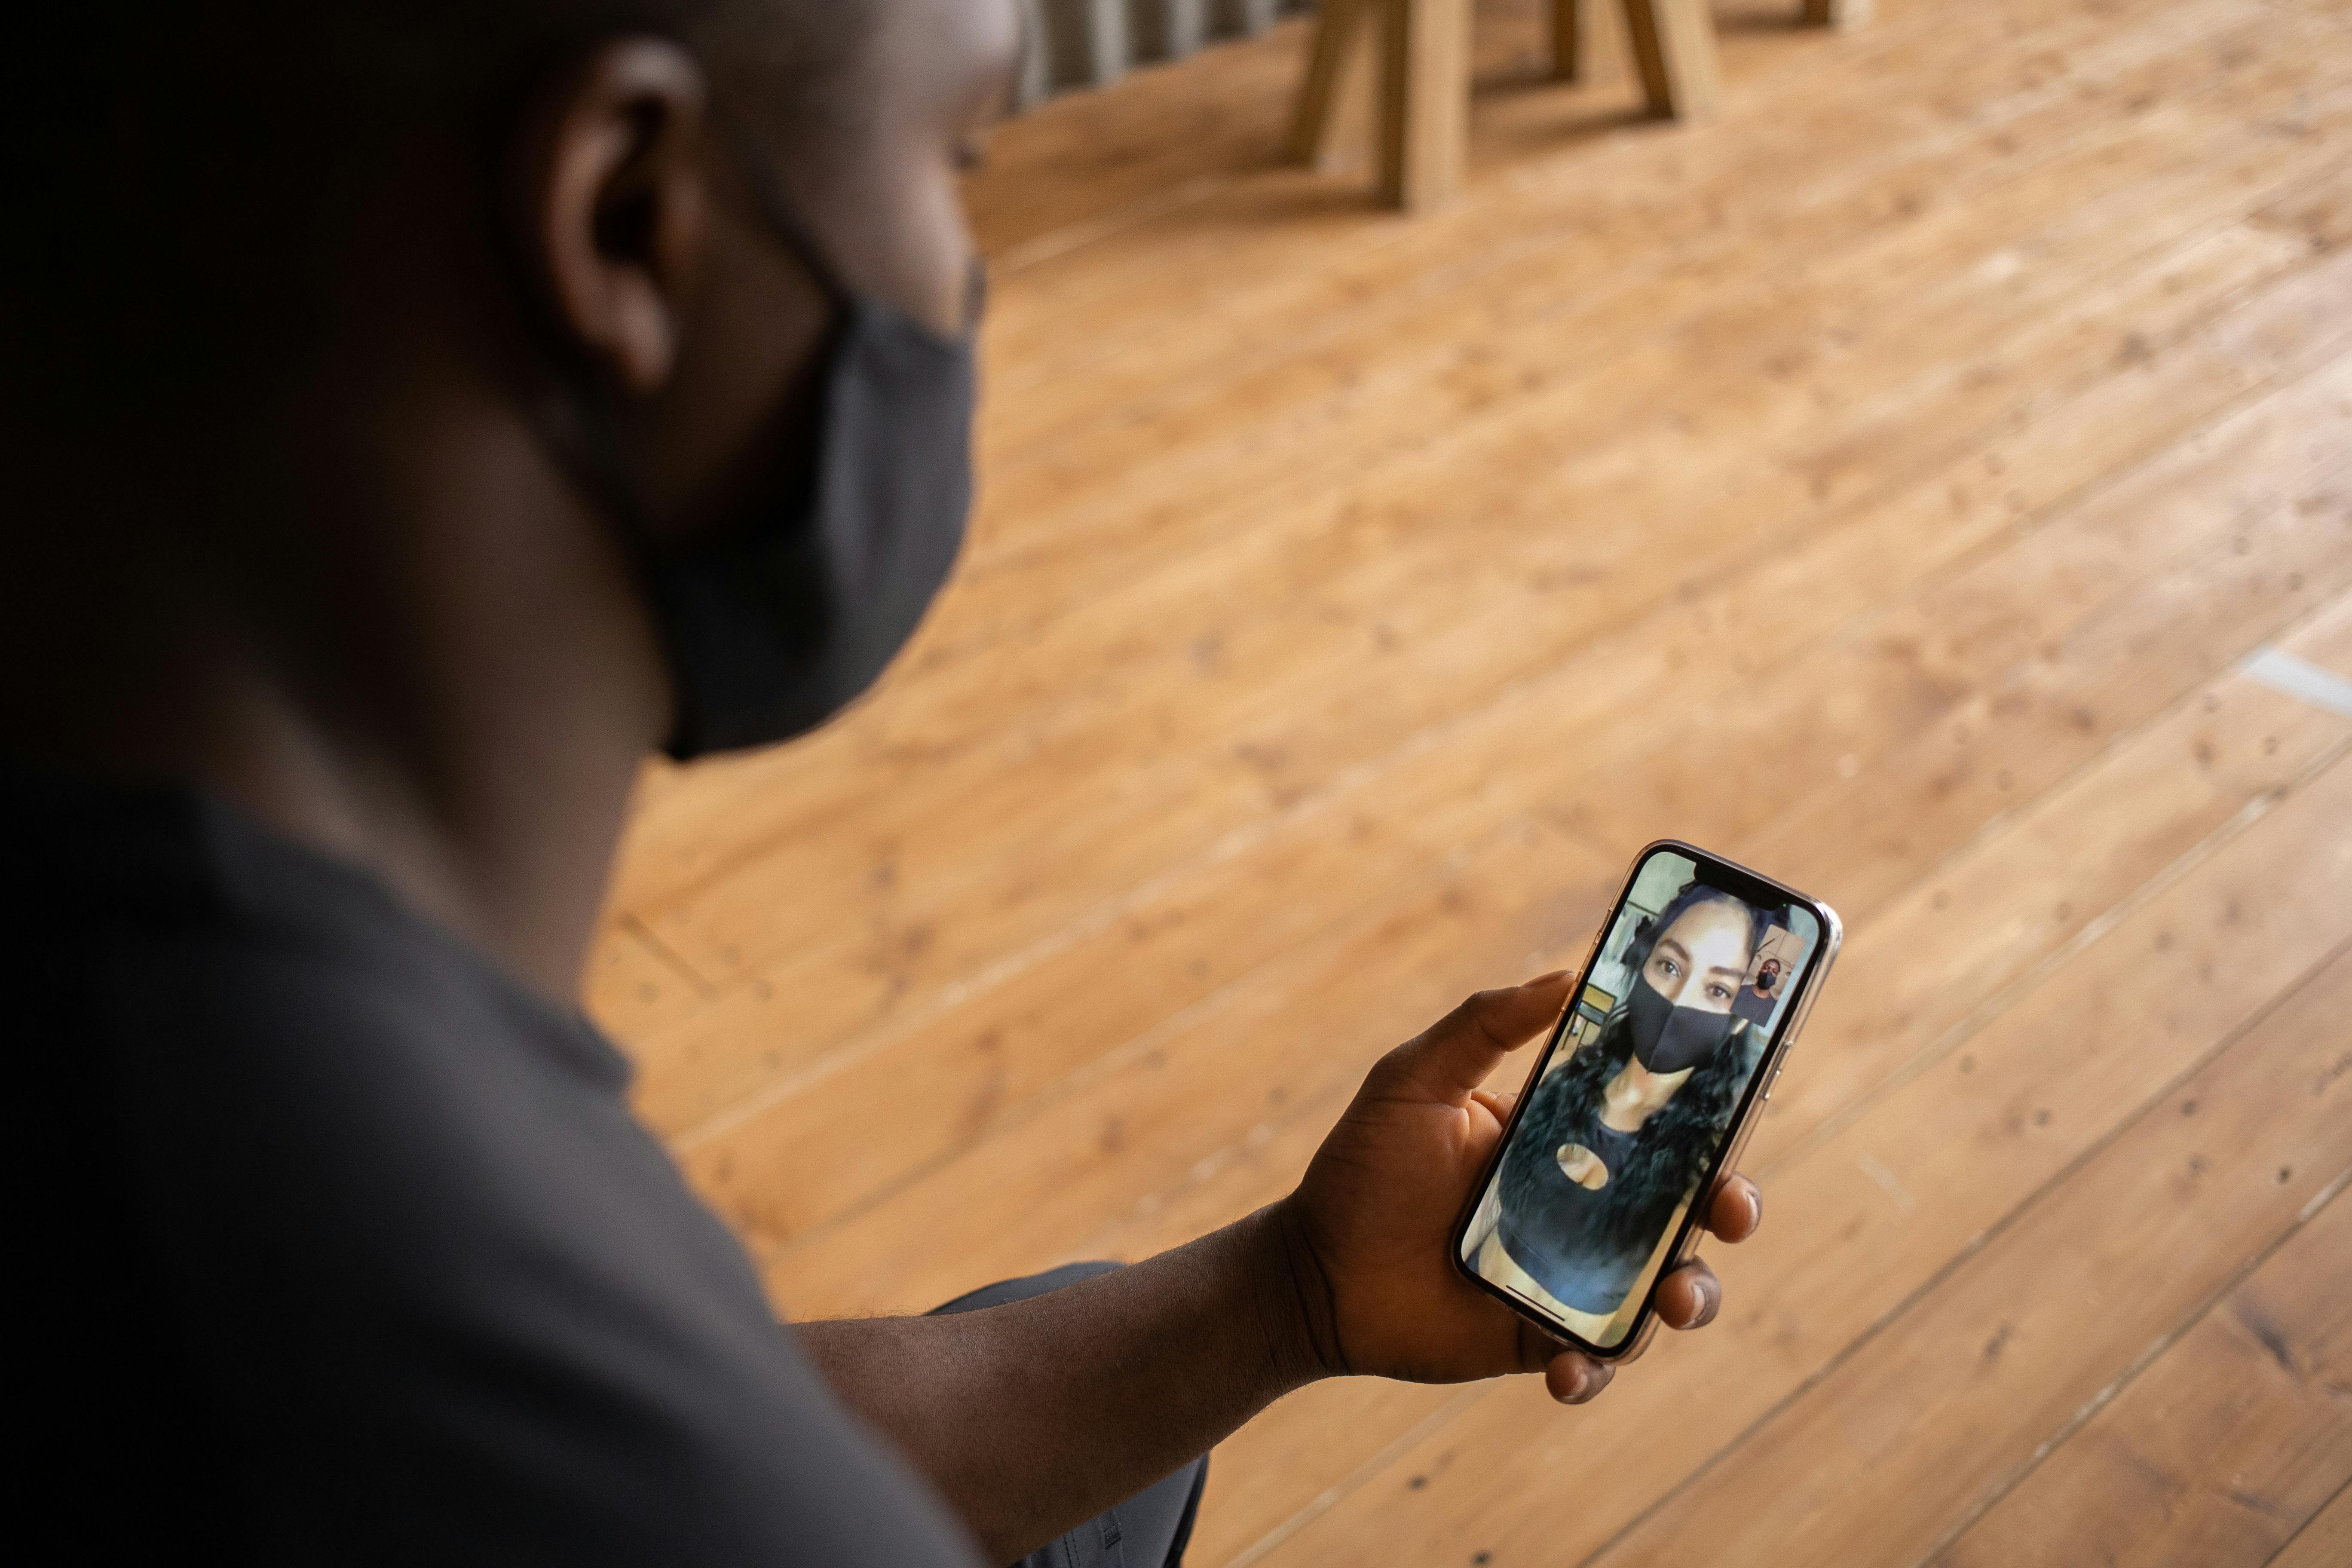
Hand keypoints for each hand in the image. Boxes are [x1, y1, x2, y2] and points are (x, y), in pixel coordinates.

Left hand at [1275, 973, 1764, 1404]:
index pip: (1660, 1121)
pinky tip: (1567, 1369)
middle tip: (1731, 1208)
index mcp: (1566, 1138)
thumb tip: (1567, 974)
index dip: (1713, 1115)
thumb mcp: (1414, 1079)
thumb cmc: (1361, 1169)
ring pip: (1665, 1287)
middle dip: (1730, 1205)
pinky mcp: (1544, 1338)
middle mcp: (1584, 1206)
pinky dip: (1596, 1368)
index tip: (1747, 1101)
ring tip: (1670, 1301)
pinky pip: (1597, 1358)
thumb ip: (1484, 1026)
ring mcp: (1570, 1276)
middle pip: (1689, 1206)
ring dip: (1688, 1295)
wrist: (1313, 1271)